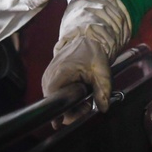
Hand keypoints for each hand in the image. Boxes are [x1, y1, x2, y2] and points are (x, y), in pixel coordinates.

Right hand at [41, 0, 131, 125]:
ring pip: (55, 100)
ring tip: (85, 96)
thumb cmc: (92, 53)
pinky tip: (77, 92)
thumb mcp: (102, 72)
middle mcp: (49, 77)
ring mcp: (47, 77)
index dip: (67, 112)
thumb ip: (103, 91)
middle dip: (72, 110)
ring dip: (70, 104)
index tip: (80, 112)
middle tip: (88, 105)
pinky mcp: (49, 77)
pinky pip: (55, 94)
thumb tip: (103, 108)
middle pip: (55, 104)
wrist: (86, 39)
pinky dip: (66, 96)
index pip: (55, 102)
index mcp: (60, 74)